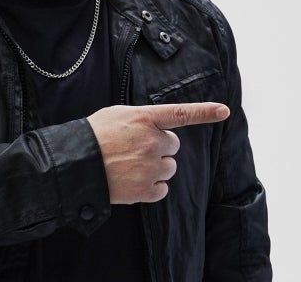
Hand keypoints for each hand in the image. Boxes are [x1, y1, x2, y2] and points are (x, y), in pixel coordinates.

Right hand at [86, 102, 229, 203]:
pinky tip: (132, 181)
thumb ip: (141, 119)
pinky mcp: (146, 188)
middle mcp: (152, 140)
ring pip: (169, 168)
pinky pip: (162, 188)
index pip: (181, 113)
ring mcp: (150, 166)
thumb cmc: (93, 136)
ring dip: (156, 167)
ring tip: (131, 166)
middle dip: (159, 147)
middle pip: (173, 145)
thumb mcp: (116, 115)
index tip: (225, 111)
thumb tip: (155, 127)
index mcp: (145, 118)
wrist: (75, 164)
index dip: (205, 112)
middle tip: (134, 149)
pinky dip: (151, 187)